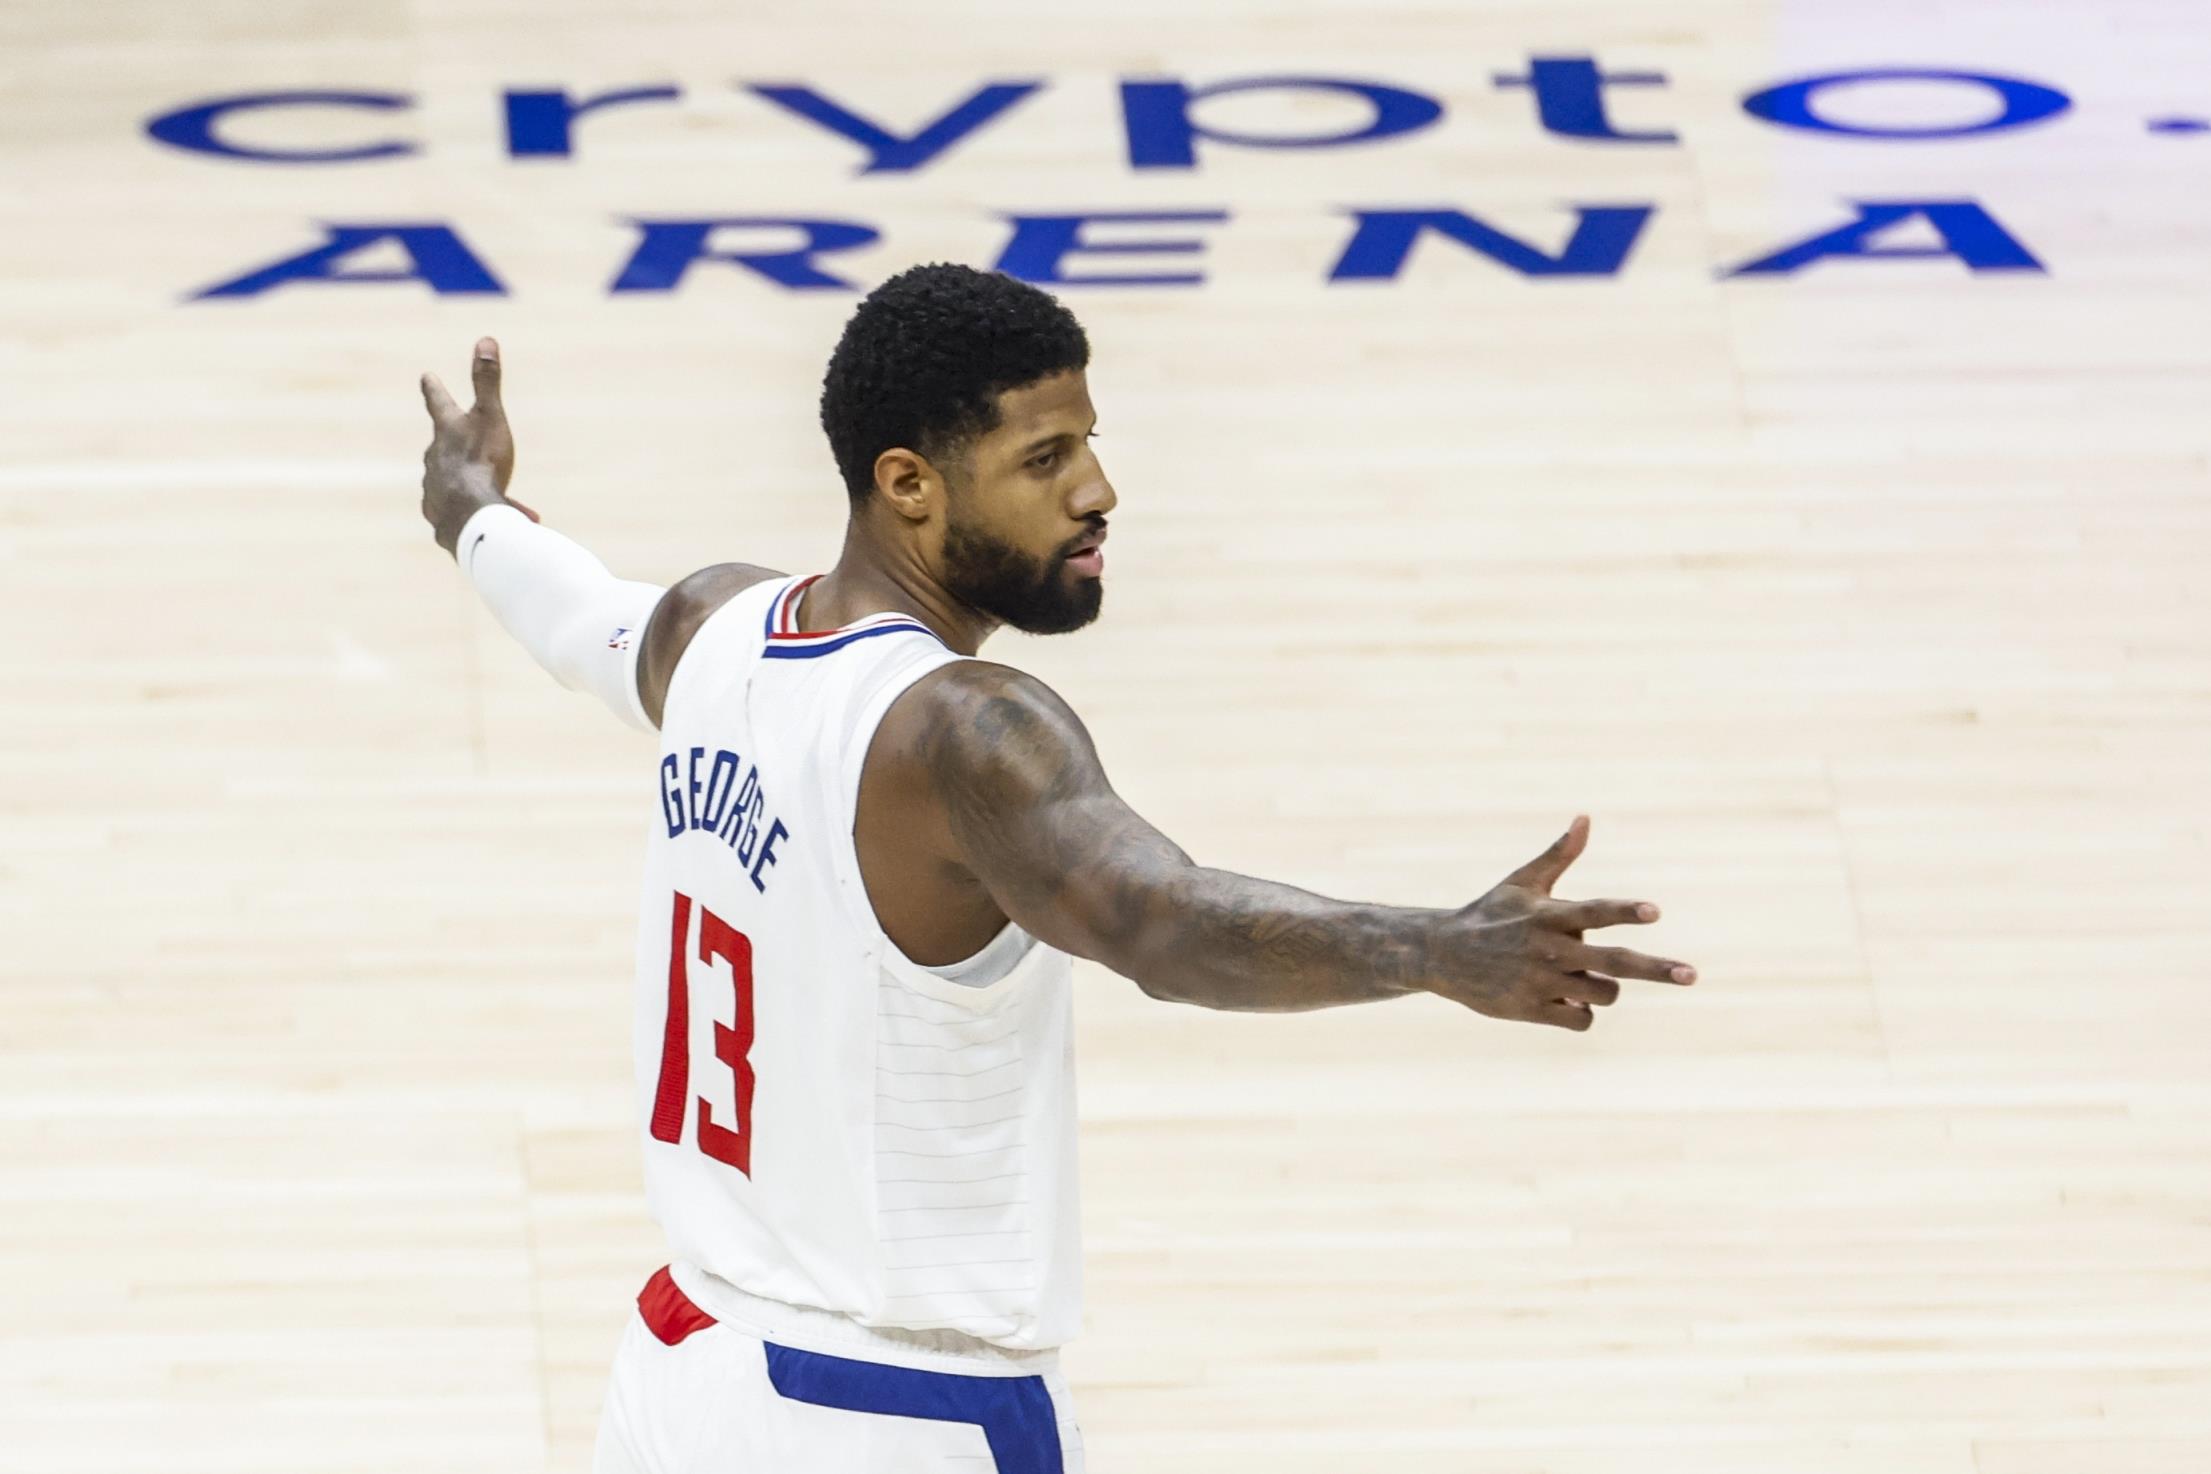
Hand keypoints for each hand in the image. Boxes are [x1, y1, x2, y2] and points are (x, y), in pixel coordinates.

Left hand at [419, 336, 538, 555]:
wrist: (470, 516)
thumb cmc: (483, 462)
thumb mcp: (491, 416)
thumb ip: (487, 381)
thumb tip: (485, 340)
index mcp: (446, 431)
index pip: (438, 401)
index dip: (434, 387)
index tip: (427, 377)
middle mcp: (434, 458)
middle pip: (442, 444)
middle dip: (455, 443)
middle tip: (470, 441)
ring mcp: (434, 488)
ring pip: (453, 481)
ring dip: (472, 483)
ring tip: (494, 494)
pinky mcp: (440, 517)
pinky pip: (457, 511)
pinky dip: (471, 510)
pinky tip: (487, 518)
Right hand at [1425, 815, 1696, 1031]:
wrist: (1442, 955)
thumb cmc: (1490, 914)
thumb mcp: (1522, 882)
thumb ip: (1559, 855)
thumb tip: (1586, 817)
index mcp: (1550, 915)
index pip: (1595, 911)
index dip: (1625, 912)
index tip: (1655, 912)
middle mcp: (1549, 949)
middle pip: (1614, 962)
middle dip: (1656, 969)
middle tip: (1692, 975)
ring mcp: (1541, 982)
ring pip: (1603, 993)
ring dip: (1603, 988)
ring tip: (1579, 977)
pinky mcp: (1532, 1009)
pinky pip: (1581, 1018)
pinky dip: (1582, 1011)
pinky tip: (1563, 998)